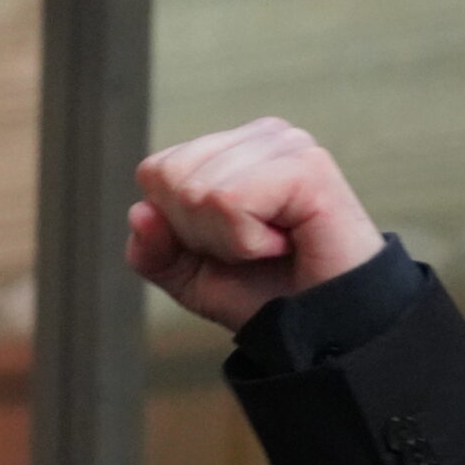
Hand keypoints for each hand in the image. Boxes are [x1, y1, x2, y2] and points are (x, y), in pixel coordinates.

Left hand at [126, 117, 384, 331]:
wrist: (324, 329)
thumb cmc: (264, 292)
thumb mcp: (187, 276)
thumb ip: (151, 249)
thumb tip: (140, 211)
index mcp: (232, 147)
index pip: (156, 172)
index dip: (178, 226)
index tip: (229, 245)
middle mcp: (261, 136)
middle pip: (171, 178)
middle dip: (201, 233)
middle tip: (253, 249)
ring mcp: (287, 145)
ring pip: (198, 191)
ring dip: (229, 241)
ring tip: (273, 246)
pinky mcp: (307, 166)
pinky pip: (230, 201)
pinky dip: (247, 241)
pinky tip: (285, 243)